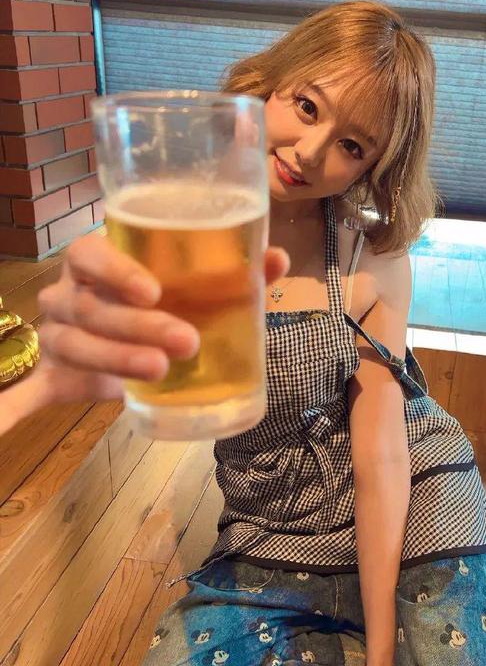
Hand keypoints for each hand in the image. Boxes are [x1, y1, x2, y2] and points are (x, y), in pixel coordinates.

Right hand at [33, 234, 288, 403]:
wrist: (120, 339)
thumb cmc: (158, 303)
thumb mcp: (188, 287)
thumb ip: (229, 273)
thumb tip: (278, 259)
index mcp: (94, 264)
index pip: (89, 254)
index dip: (117, 270)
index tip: (153, 289)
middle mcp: (68, 296)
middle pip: (90, 307)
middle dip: (137, 326)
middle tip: (186, 342)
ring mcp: (57, 338)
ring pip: (74, 346)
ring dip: (113, 360)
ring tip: (159, 373)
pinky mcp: (53, 378)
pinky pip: (25, 392)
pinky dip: (7, 411)